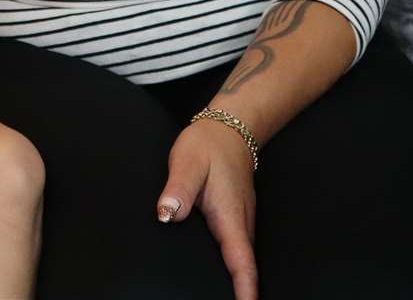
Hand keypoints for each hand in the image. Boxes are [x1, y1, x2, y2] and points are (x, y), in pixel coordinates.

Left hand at [156, 119, 257, 299]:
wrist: (228, 128)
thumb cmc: (207, 145)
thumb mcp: (187, 162)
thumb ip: (178, 189)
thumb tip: (168, 214)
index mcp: (230, 216)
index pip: (241, 262)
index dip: (245, 289)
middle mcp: (240, 222)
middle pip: (244, 267)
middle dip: (243, 292)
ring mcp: (241, 220)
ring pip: (242, 258)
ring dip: (239, 280)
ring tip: (229, 298)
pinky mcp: (235, 217)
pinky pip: (237, 248)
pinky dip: (235, 266)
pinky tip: (223, 276)